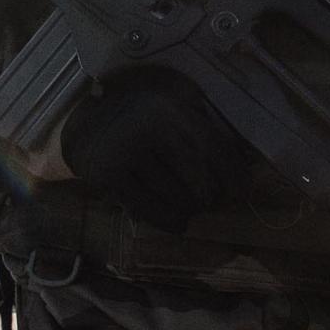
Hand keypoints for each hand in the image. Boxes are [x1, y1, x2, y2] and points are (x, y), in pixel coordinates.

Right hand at [60, 68, 256, 222]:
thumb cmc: (138, 119)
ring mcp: (125, 152)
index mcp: (170, 109)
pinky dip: (167, 220)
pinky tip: (176, 221)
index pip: (213, 147)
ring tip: (189, 209)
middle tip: (210, 203)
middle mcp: (148, 127)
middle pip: (198, 178)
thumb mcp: (172, 109)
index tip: (239, 191)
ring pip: (174, 197)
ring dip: (187, 210)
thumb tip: (245, 160)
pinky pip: (147, 208)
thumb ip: (203, 127)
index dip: (232, 174)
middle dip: (209, 198)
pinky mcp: (107, 175)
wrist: (83, 124)